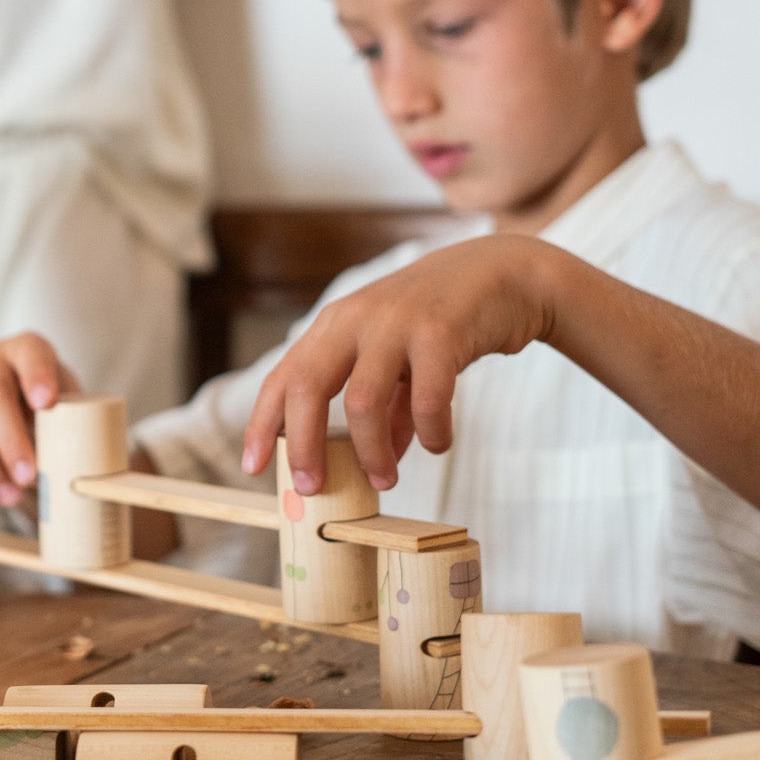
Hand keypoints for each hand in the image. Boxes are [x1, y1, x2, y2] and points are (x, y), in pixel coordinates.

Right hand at [0, 334, 80, 511]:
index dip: (37, 376)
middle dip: (9, 439)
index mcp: (24, 349)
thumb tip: (98, 470)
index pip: (30, 353)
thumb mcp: (68, 402)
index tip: (48, 404)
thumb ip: (80, 423)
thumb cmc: (51, 407)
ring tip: (10, 498)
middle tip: (29, 475)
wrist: (16, 404)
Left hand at [240, 236, 563, 495]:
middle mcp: (356, 318)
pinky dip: (430, 432)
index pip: (282, 378)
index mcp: (335, 325)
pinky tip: (438, 444)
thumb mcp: (399, 357)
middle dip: (304, 446)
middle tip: (313, 488)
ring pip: (362, 402)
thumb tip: (379, 460)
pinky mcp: (441, 330)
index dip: (262, 424)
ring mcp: (395, 321)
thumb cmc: (444, 321)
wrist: (507, 272)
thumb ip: (386, 406)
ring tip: (386, 480)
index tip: (252, 467)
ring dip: (372, 452)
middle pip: (307, 388)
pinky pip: (426, 398)